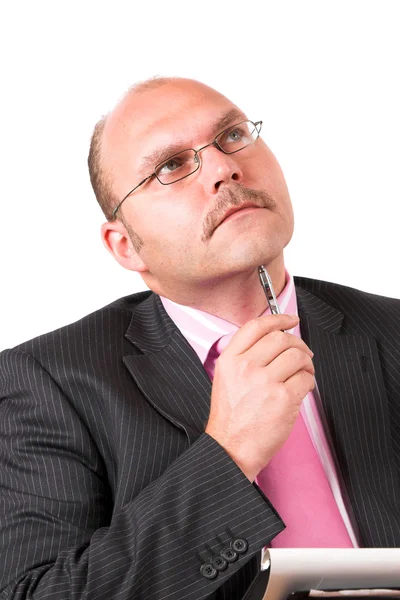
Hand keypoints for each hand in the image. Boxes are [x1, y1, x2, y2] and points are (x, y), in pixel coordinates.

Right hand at [205, 314, 314, 481]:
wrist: (231, 449)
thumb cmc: (230, 419)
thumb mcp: (225, 379)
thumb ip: (244, 357)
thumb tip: (275, 341)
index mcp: (230, 360)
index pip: (256, 326)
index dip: (278, 318)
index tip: (290, 319)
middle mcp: (246, 367)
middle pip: (281, 338)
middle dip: (297, 343)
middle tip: (302, 352)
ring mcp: (265, 382)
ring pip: (297, 356)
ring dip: (306, 362)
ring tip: (303, 371)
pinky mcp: (283, 399)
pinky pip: (306, 378)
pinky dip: (309, 380)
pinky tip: (302, 387)